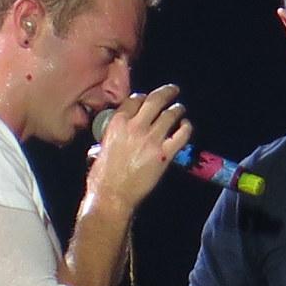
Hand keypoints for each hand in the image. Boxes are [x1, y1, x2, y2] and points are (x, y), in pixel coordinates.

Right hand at [87, 84, 191, 211]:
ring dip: (178, 109)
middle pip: (156, 100)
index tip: (148, 99)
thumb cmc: (101, 176)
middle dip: (167, 92)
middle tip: (173, 90)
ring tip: (181, 109)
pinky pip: (181, 135)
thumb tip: (110, 139)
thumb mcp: (99, 148)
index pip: (135, 100)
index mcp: (117, 123)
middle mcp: (135, 126)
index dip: (144, 97)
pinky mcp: (164, 154)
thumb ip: (108, 139)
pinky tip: (186, 126)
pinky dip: (186, 128)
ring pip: (170, 115)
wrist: (112, 195)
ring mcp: (152, 139)